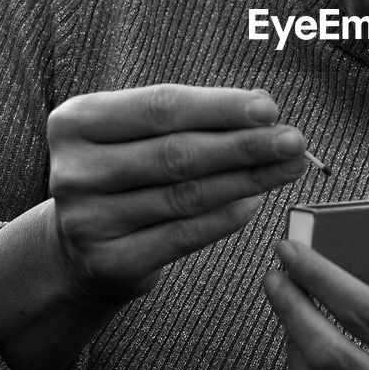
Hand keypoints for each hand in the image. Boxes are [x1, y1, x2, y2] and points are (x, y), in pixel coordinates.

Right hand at [46, 84, 307, 304]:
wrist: (78, 244)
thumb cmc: (125, 171)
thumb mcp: (137, 133)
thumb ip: (190, 118)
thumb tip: (263, 111)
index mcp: (77, 121)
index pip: (161, 107)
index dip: (220, 107)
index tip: (269, 108)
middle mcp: (74, 170)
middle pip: (177, 153)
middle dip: (245, 145)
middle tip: (294, 141)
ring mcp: (87, 220)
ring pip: (186, 196)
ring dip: (247, 180)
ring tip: (288, 168)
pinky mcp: (108, 262)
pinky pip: (183, 236)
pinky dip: (226, 218)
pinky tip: (256, 202)